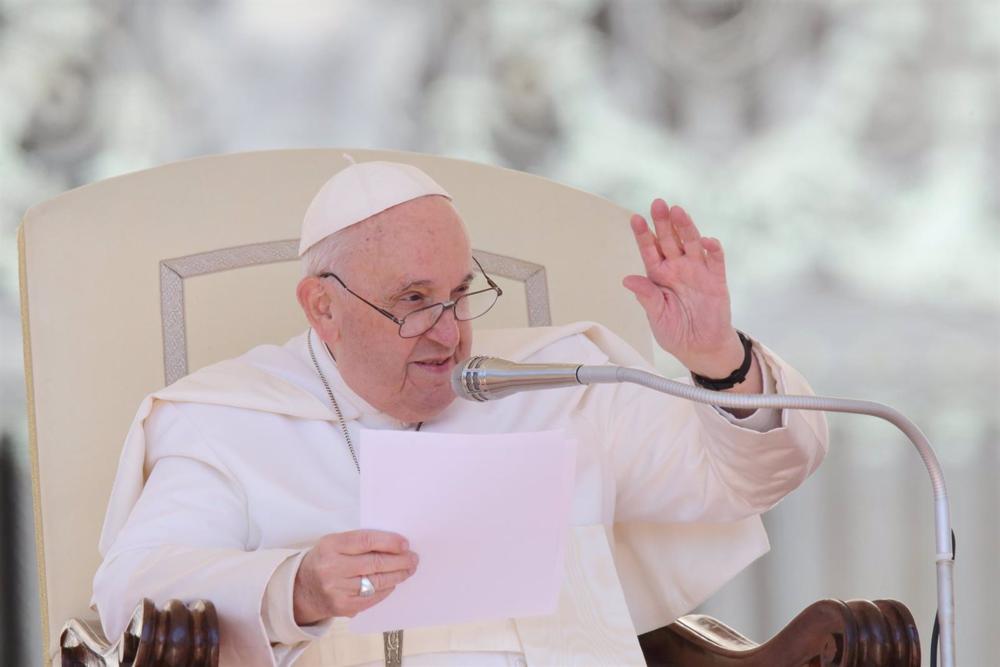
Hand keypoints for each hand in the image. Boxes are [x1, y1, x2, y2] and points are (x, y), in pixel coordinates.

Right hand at [292, 529, 418, 624]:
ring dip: (398, 575)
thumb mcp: (334, 543)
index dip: (389, 542)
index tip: (405, 543)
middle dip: (399, 560)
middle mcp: (332, 568)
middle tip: (413, 558)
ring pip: (377, 582)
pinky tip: (393, 582)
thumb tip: (393, 544)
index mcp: (331, 546)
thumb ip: (359, 542)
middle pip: (374, 563)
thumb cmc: (324, 560)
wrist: (301, 590)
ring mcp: (337, 590)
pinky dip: (386, 589)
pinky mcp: (343, 607)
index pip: (366, 541)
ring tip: (409, 569)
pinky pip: (372, 597)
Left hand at [623, 199, 743, 377]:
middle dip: (663, 222)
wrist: (701, 348)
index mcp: (658, 276)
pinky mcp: (716, 280)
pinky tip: (706, 241)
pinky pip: (715, 260)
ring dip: (685, 227)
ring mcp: (697, 271)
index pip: (649, 250)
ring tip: (678, 211)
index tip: (635, 219)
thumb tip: (627, 280)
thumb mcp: (656, 317)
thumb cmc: (676, 332)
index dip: (643, 234)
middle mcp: (677, 268)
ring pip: (691, 243)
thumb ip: (647, 297)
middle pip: (669, 240)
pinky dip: (712, 249)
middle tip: (658, 204)